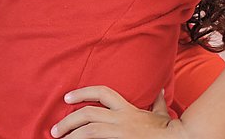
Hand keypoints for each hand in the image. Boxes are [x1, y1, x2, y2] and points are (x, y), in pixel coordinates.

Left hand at [50, 86, 186, 138]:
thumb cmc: (170, 131)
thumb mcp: (162, 115)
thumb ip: (158, 102)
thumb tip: (161, 91)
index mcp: (127, 108)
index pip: (101, 93)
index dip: (82, 92)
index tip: (66, 98)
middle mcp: (121, 119)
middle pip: (87, 113)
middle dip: (68, 120)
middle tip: (55, 130)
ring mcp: (120, 132)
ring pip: (89, 130)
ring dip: (71, 134)